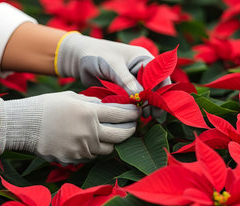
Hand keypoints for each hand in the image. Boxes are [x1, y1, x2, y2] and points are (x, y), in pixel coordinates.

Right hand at [0, 91, 139, 164]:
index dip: (132, 113)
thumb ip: (92, 103)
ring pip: (108, 149)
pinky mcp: (74, 159)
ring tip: (109, 134)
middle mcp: (89, 132)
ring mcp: (82, 148)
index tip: (136, 112)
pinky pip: (91, 155)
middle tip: (131, 126)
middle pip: (121, 135)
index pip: (120, 114)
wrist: (23, 125)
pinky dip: (93, 148)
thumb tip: (109, 107)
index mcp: (89, 113)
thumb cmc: (47, 106)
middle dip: (130, 130)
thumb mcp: (71, 97)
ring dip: (111, 141)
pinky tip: (88, 140)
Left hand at [55, 32, 170, 116]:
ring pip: (142, 97)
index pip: (159, 76)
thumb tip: (139, 97)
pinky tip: (132, 115)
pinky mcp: (122, 90)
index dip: (161, 91)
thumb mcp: (112, 65)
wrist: (79, 59)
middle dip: (154, 102)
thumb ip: (125, 80)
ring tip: (143, 117)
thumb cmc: (96, 54)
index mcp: (143, 59)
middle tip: (152, 116)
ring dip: (144, 106)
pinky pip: (130, 101)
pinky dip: (132, 107)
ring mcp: (131, 81)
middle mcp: (141, 70)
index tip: (157, 106)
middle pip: (154, 89)